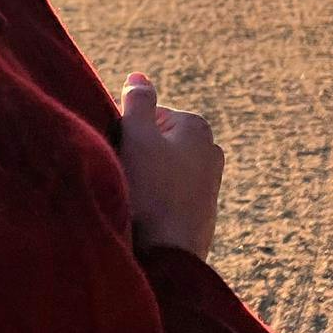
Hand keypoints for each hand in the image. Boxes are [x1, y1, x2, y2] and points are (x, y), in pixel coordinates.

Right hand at [118, 74, 222, 261]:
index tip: (121, 152)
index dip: (129, 132)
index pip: (151, 116)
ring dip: (148, 179)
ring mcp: (211, 185)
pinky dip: (158, 201)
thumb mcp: (136, 137)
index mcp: (198, 127)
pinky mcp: (204, 213)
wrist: (168, 257)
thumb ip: (137, 102)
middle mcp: (212, 152)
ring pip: (166, 170)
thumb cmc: (150, 192)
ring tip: (135, 197)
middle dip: (141, 154)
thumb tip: (139, 76)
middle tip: (125, 174)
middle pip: (161, 141)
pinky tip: (146, 216)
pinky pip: (172, 195)